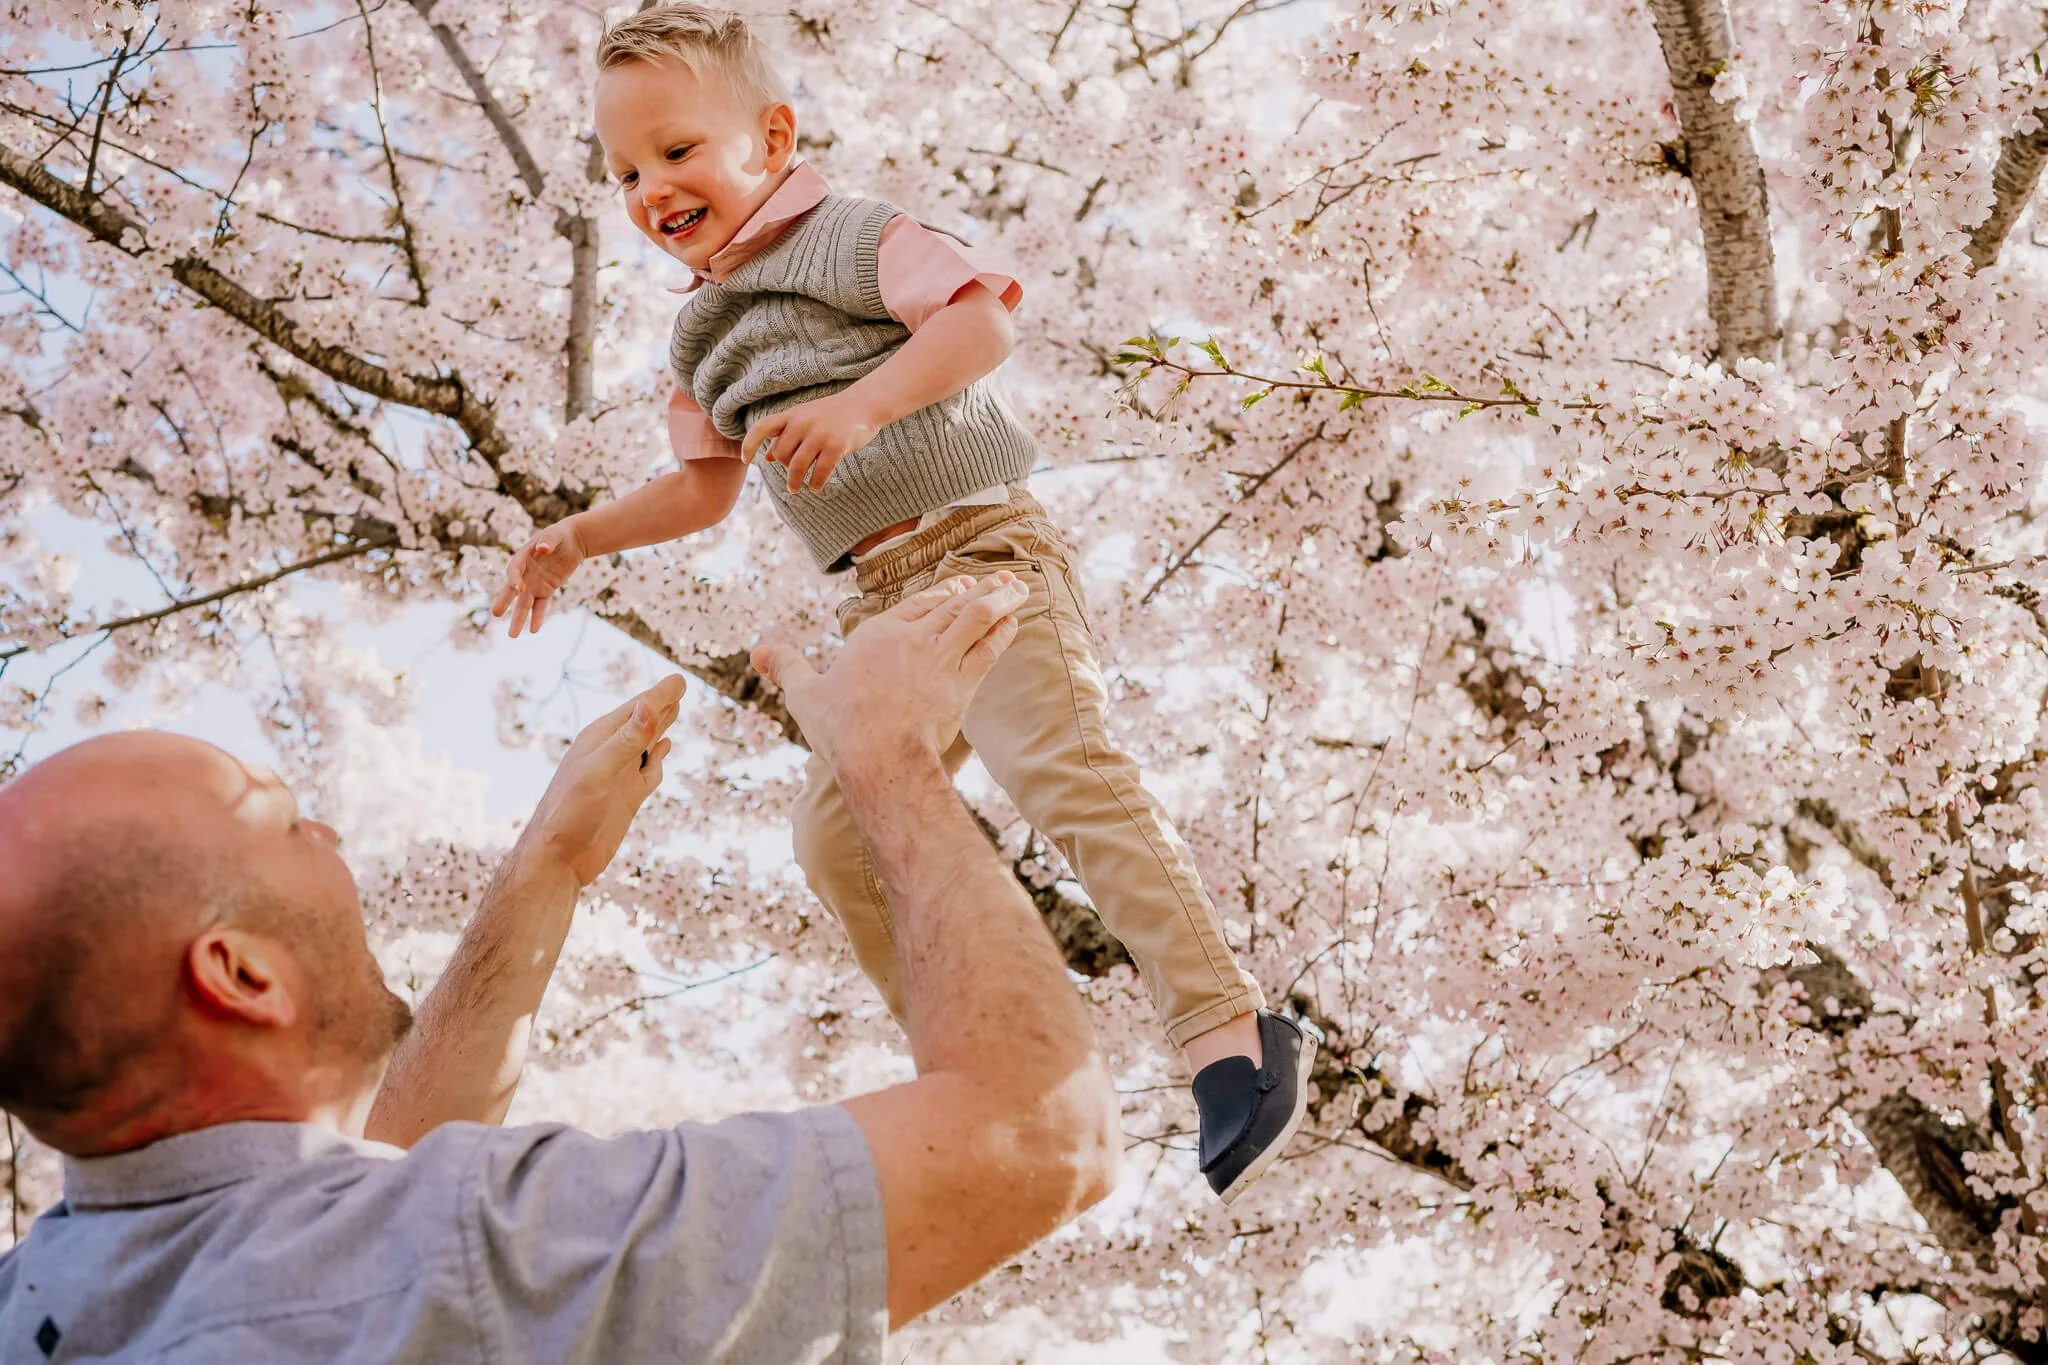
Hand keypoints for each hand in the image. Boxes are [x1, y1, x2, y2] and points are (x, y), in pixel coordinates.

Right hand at [492, 518, 588, 637]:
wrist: (572, 541)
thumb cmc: (559, 535)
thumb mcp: (554, 535)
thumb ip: (547, 541)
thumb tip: (542, 549)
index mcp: (522, 558)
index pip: (514, 570)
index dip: (514, 579)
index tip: (518, 588)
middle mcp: (525, 574)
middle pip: (512, 590)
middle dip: (504, 602)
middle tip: (495, 614)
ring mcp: (535, 584)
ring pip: (525, 604)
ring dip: (519, 619)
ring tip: (512, 635)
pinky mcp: (547, 590)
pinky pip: (541, 606)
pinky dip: (538, 617)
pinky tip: (533, 630)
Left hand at [522, 675, 685, 885]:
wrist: (558, 860)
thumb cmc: (570, 813)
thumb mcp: (599, 771)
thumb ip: (627, 740)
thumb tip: (651, 705)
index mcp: (601, 740)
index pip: (638, 709)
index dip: (660, 694)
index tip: (679, 680)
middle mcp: (611, 753)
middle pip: (643, 721)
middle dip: (662, 703)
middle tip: (680, 685)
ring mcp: (620, 776)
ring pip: (646, 743)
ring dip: (661, 726)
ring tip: (674, 708)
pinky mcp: (627, 798)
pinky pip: (648, 771)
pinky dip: (659, 758)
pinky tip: (663, 749)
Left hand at [742, 393, 879, 493]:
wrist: (863, 405)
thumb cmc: (831, 414)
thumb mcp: (804, 419)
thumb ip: (784, 436)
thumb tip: (764, 457)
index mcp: (792, 415)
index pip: (761, 428)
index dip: (749, 444)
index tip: (746, 461)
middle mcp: (802, 423)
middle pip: (780, 454)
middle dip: (784, 467)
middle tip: (792, 475)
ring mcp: (819, 435)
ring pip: (797, 466)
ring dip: (794, 482)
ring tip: (795, 488)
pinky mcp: (836, 446)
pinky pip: (820, 472)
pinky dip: (815, 483)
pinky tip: (816, 487)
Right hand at [751, 573, 1025, 771]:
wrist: (879, 757)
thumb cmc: (840, 729)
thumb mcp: (805, 694)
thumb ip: (786, 666)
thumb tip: (757, 651)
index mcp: (876, 634)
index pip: (915, 604)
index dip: (939, 594)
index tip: (957, 586)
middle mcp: (912, 638)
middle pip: (950, 604)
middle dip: (978, 590)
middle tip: (999, 581)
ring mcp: (940, 657)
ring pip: (976, 617)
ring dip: (1000, 600)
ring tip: (1018, 589)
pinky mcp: (962, 681)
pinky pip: (989, 646)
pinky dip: (1003, 630)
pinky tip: (1015, 621)